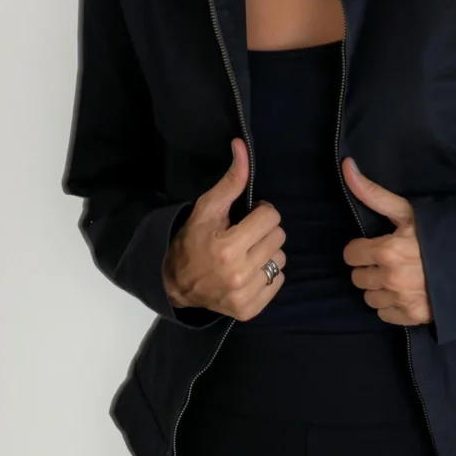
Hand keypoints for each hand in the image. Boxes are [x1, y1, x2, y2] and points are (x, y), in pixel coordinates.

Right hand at [163, 140, 286, 318]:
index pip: (271, 218)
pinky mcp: (250, 309)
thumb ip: (231, 180)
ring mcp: (245, 295)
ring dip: (267, 253)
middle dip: (264, 232)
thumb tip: (242, 146)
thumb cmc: (192, 241)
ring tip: (246, 253)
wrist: (175, 283)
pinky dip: (267, 275)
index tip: (247, 217)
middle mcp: (238, 274)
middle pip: (279, 238)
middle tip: (245, 235)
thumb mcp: (207, 208)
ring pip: (280, 260)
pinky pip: (278, 281)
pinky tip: (248, 271)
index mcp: (227, 248)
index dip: (261, 213)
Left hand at [340, 157, 432, 325]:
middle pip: (358, 277)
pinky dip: (392, 306)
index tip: (376, 246)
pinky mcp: (412, 317)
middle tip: (390, 261)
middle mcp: (390, 278)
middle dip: (370, 268)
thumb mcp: (408, 211)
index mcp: (387, 250)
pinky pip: (384, 314)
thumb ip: (373, 193)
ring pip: (370, 297)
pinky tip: (407, 293)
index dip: (362, 248)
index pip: (351, 255)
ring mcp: (401, 300)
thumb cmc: (440, 232)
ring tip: (399, 277)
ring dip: (379, 288)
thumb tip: (346, 166)